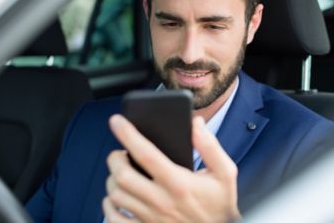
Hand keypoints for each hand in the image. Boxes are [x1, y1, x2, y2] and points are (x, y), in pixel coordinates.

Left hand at [102, 114, 240, 222]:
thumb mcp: (225, 173)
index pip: (146, 154)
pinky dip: (108, 208)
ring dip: (112, 180)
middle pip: (122, 176)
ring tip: (121, 172)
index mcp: (179, 183)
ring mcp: (150, 218)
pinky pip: (114, 221)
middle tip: (120, 153)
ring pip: (116, 197)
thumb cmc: (219, 205)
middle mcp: (161, 201)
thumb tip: (196, 124)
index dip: (128, 134)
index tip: (117, 121)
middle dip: (114, 159)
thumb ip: (210, 147)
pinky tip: (116, 200)